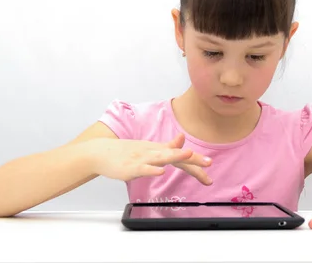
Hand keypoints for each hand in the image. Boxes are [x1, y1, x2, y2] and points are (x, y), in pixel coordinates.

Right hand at [86, 133, 211, 184]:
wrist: (102, 153)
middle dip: (193, 158)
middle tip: (209, 162)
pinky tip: (161, 171)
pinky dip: (152, 169)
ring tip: (189, 154)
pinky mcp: (131, 167)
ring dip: (176, 155)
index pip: (180, 154)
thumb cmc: (127, 152)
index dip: (195, 160)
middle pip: (176, 155)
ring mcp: (142, 159)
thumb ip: (167, 147)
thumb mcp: (149, 149)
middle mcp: (153, 152)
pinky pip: (143, 168)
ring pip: (161, 157)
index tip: (210, 165)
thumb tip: (182, 141)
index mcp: (158, 149)